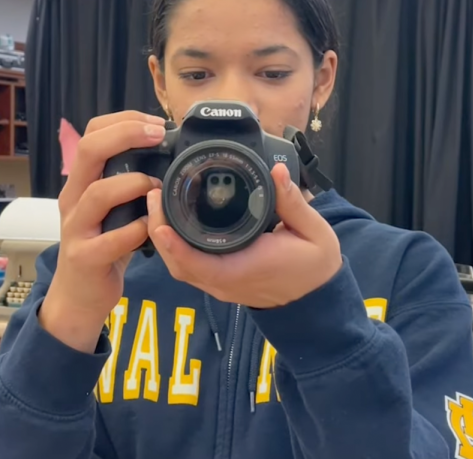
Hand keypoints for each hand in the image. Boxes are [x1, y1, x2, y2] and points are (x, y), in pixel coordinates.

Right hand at [40, 110, 165, 351]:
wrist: (79, 295)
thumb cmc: (103, 244)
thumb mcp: (113, 207)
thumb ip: (129, 182)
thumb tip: (168, 153)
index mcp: (81, 181)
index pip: (91, 134)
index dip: (122, 121)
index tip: (155, 122)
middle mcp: (73, 198)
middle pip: (87, 150)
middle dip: (125, 135)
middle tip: (158, 135)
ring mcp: (76, 228)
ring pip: (96, 194)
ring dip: (132, 184)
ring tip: (156, 186)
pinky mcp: (85, 258)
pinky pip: (110, 240)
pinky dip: (135, 231)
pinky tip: (151, 228)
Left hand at [146, 162, 341, 308]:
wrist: (318, 300)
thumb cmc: (315, 267)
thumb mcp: (314, 231)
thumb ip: (293, 202)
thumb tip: (278, 172)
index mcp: (245, 269)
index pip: (199, 262)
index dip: (174, 244)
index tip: (160, 221)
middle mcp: (226, 281)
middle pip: (178, 265)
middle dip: (159, 232)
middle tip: (154, 195)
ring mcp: (221, 284)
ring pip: (179, 268)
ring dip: (163, 240)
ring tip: (158, 204)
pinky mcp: (220, 282)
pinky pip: (188, 268)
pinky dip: (174, 248)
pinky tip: (171, 223)